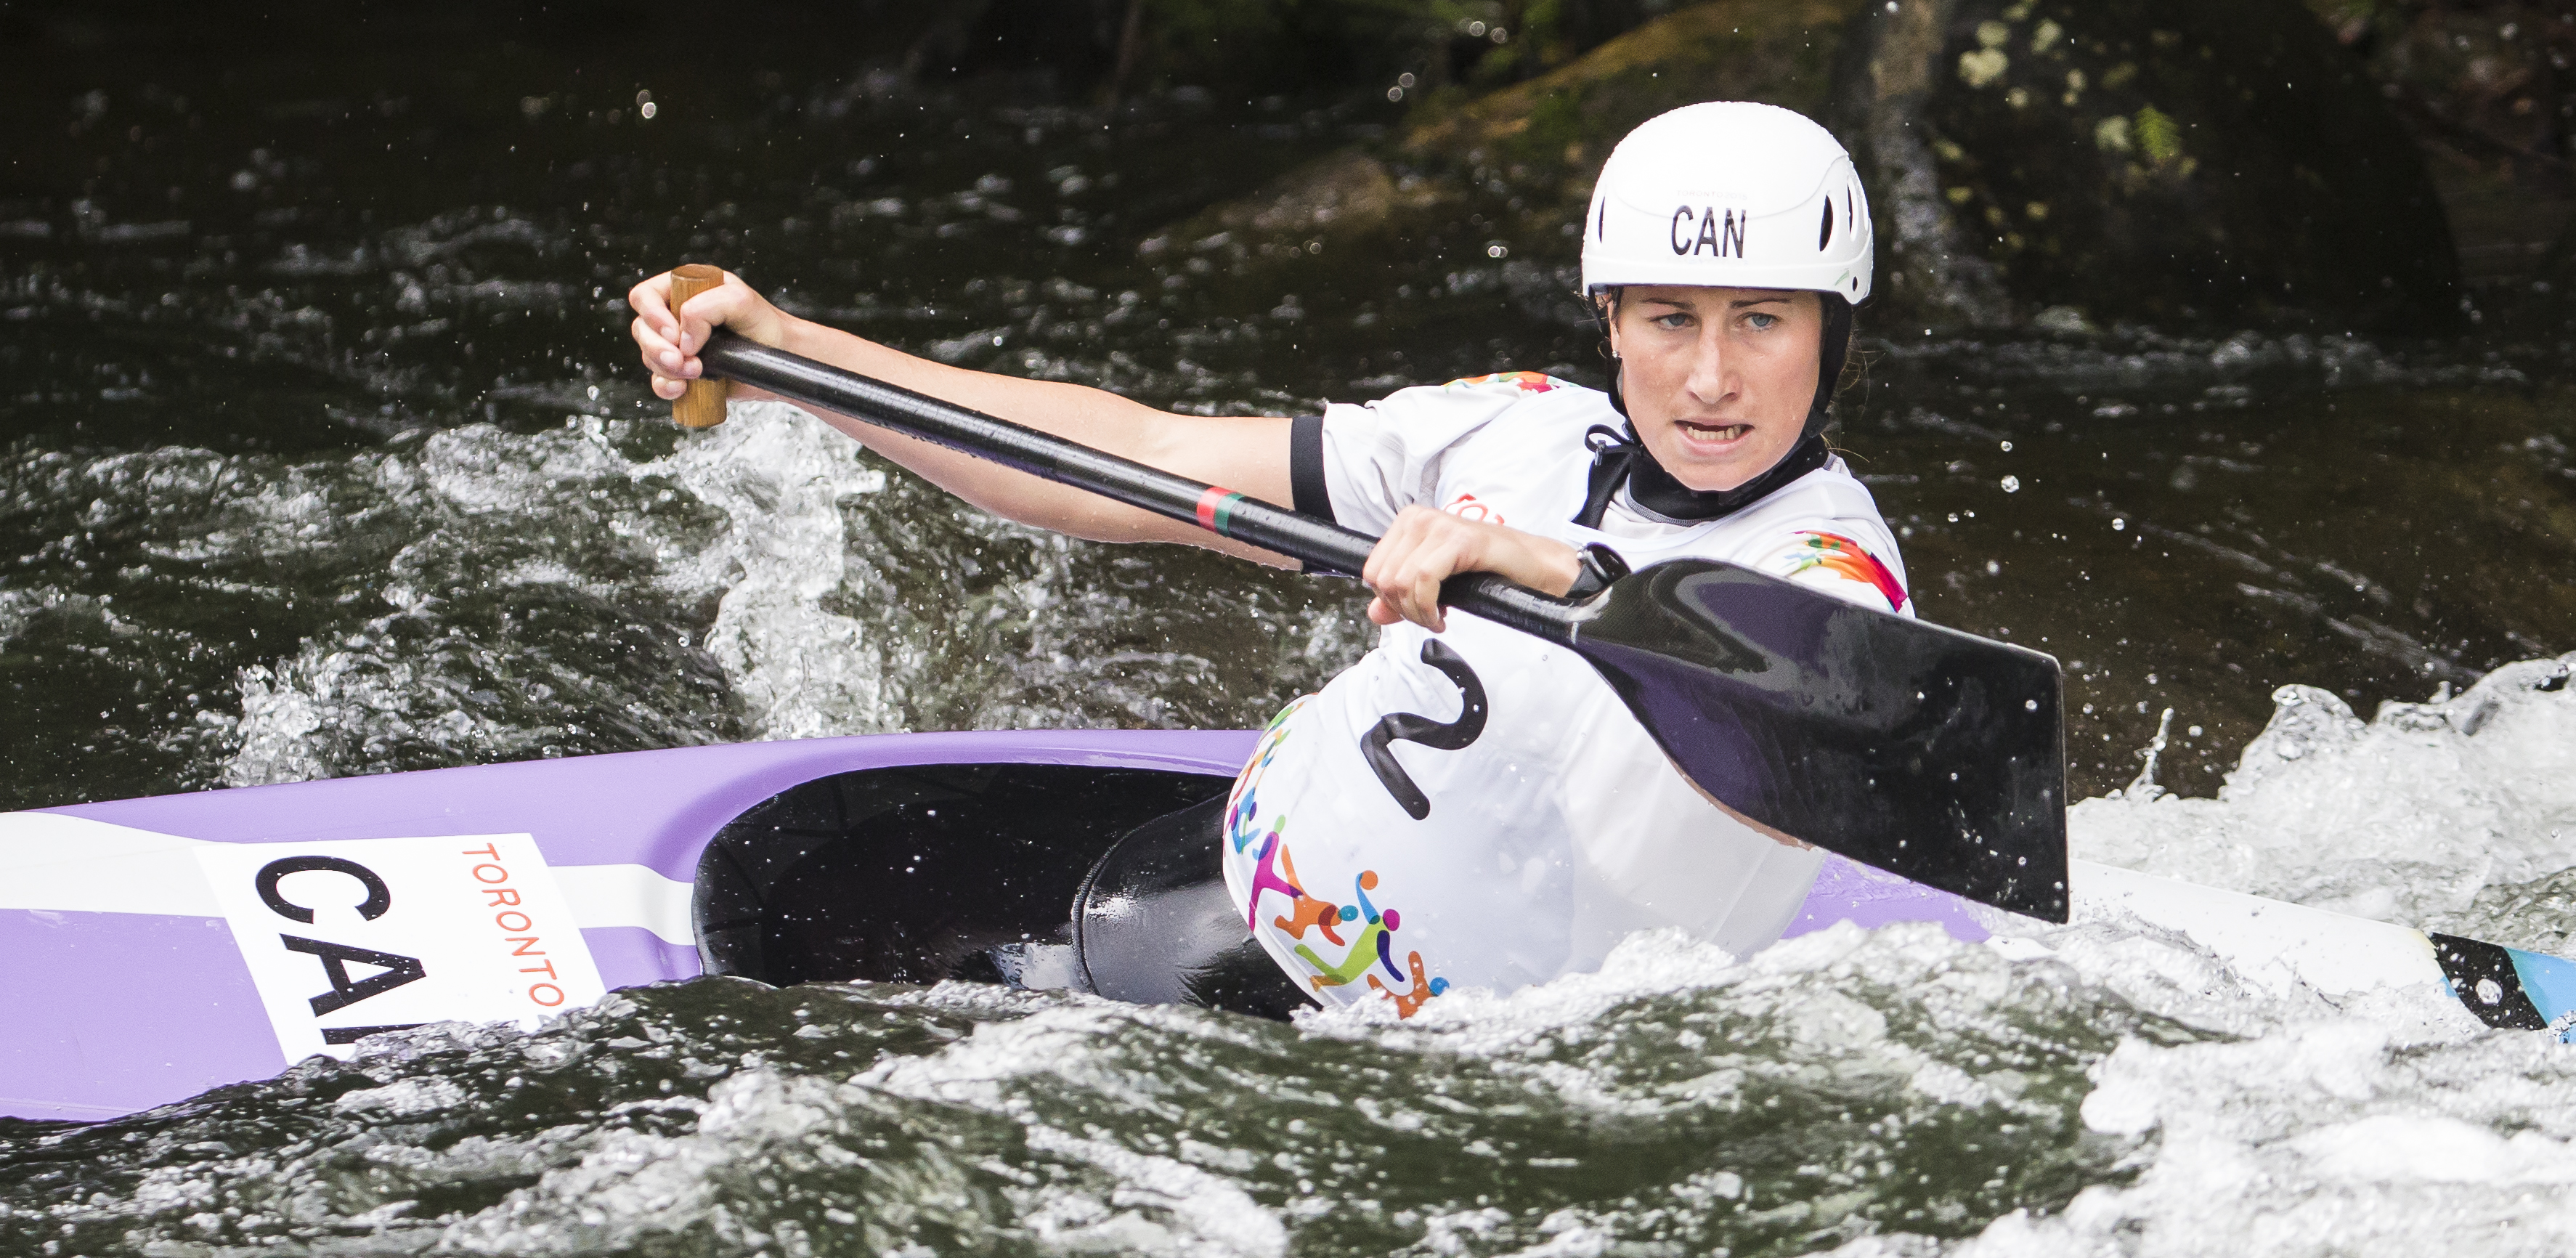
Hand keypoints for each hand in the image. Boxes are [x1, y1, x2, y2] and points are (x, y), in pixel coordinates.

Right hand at [628, 268, 798, 402]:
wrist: (781, 358)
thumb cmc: (764, 324)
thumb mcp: (741, 302)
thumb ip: (707, 306)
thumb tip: (683, 335)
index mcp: (685, 290)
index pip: (646, 296)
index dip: (652, 315)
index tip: (675, 334)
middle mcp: (676, 316)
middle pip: (642, 329)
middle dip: (658, 348)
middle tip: (683, 360)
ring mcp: (678, 345)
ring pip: (648, 356)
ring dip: (667, 368)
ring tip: (697, 372)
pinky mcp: (684, 371)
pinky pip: (659, 381)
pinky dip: (666, 386)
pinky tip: (683, 389)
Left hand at [1361, 506, 1581, 632]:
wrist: (1534, 566)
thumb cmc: (1489, 570)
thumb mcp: (1436, 585)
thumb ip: (1402, 597)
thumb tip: (1374, 612)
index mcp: (1409, 523)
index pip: (1371, 570)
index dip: (1389, 601)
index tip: (1414, 611)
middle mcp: (1420, 518)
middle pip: (1383, 578)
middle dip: (1403, 609)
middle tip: (1430, 618)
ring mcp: (1439, 525)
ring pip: (1400, 581)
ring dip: (1418, 612)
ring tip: (1438, 618)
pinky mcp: (1460, 539)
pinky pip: (1424, 580)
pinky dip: (1428, 607)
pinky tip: (1443, 616)